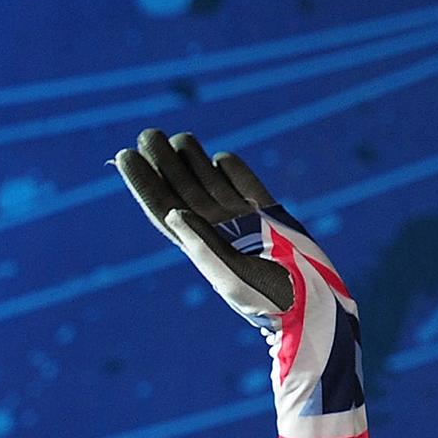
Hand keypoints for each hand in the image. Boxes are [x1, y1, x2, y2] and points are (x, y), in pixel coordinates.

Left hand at [113, 128, 302, 337]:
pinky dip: (234, 171)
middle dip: (164, 162)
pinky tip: (218, 157)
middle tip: (148, 134)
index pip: (162, 206)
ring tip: (177, 138)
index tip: (125, 155)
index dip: (143, 182)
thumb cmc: (266, 298)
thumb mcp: (228, 275)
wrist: (312, 304)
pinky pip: (247, 187)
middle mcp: (214, 231)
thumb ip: (202, 243)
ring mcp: (242, 221)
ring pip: (211, 183)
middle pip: (182, 189)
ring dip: (194, 160)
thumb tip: (173, 212)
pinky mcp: (270, 215)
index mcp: (197, 245)